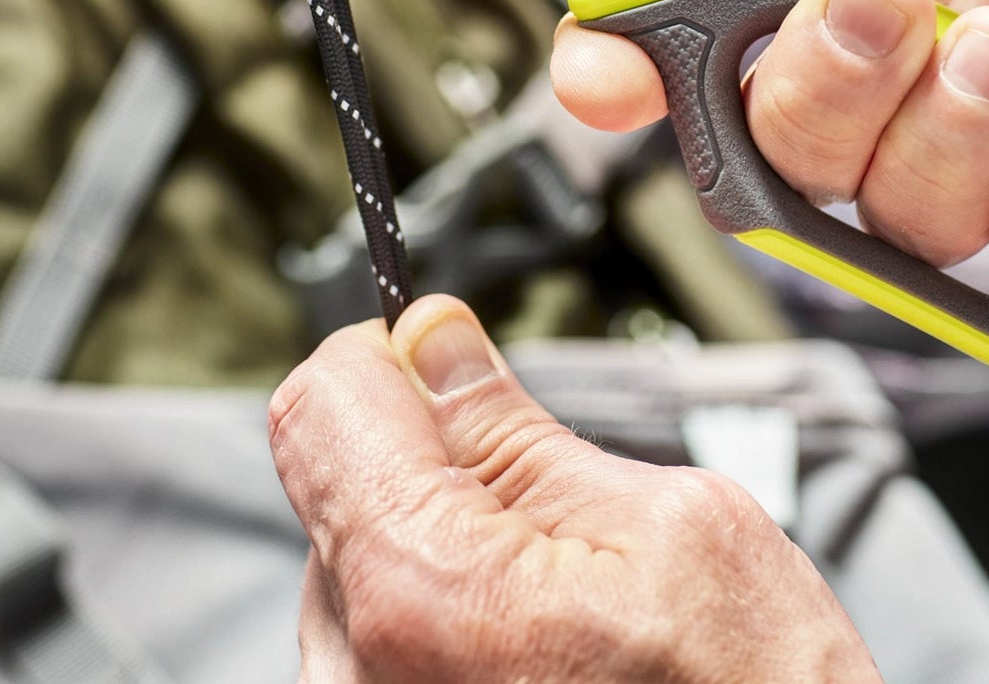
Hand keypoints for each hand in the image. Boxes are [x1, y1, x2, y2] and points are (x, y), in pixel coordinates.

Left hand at [269, 294, 877, 682]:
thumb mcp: (668, 523)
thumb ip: (515, 427)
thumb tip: (432, 337)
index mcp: (419, 586)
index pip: (320, 404)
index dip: (389, 356)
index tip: (445, 360)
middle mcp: (356, 667)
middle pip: (332, 476)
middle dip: (424, 450)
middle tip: (541, 494)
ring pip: (353, 552)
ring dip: (436, 533)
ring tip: (552, 586)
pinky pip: (373, 630)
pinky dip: (437, 602)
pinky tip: (527, 637)